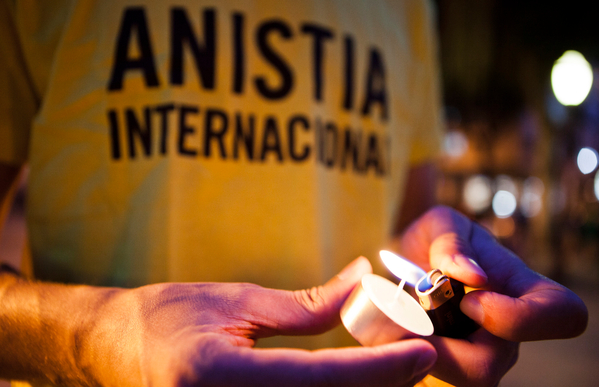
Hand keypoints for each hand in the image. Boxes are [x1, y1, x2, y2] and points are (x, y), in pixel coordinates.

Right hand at [78, 257, 436, 386]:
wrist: (117, 351)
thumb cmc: (167, 316)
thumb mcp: (235, 301)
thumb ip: (304, 305)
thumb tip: (361, 282)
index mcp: (222, 378)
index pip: (320, 380)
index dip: (378, 369)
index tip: (423, 352)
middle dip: (382, 385)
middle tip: (415, 353)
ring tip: (392, 364)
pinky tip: (352, 379)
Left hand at [394, 206, 587, 386]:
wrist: (412, 258)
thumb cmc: (439, 239)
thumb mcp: (441, 225)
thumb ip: (452, 242)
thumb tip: (472, 275)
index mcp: (522, 288)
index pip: (563, 315)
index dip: (519, 318)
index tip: (471, 300)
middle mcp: (507, 331)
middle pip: (490, 366)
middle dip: (439, 348)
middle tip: (406, 321)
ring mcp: (479, 354)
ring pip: (453, 377)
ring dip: (414, 350)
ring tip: (391, 321)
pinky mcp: (448, 366)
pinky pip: (427, 373)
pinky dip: (402, 354)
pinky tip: (388, 330)